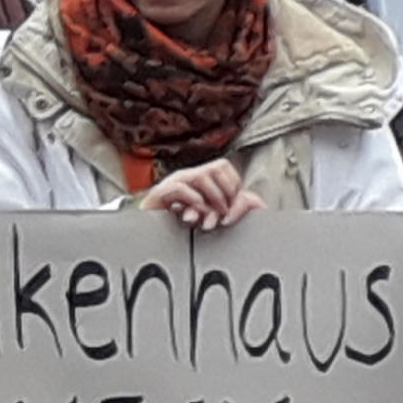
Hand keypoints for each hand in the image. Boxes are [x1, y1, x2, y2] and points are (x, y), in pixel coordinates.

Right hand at [138, 159, 259, 229]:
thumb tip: (257, 204)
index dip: (234, 186)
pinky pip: (180, 188)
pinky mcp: (159, 194)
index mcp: (199, 180)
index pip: (224, 167)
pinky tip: (194, 217)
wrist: (145, 236)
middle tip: (224, 214)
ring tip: (211, 217)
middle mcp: (187, 176)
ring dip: (213, 198)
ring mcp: (173, 183)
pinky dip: (193, 202)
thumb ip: (230, 209)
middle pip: (217, 166)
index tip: (231, 209)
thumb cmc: (176, 228)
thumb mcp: (208, 217)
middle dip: (226, 191)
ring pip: (201, 175)